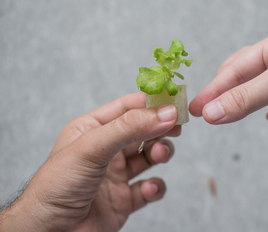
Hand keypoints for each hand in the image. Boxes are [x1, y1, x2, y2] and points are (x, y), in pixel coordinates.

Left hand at [0, 93, 179, 230]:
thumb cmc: (56, 186)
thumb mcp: (92, 147)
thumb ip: (130, 128)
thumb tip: (165, 113)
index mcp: (92, 129)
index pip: (128, 107)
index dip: (153, 103)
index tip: (175, 102)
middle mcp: (106, 149)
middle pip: (144, 130)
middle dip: (160, 128)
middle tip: (177, 127)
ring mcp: (116, 174)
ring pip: (150, 157)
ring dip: (160, 154)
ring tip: (159, 156)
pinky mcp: (124, 199)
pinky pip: (149, 188)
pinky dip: (155, 188)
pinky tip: (147, 189)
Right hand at [190, 28, 267, 134]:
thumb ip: (244, 97)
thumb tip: (211, 114)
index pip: (235, 67)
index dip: (213, 87)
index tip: (195, 107)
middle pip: (243, 79)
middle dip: (222, 95)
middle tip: (200, 113)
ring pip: (258, 96)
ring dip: (240, 106)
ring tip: (219, 118)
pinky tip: (267, 119)